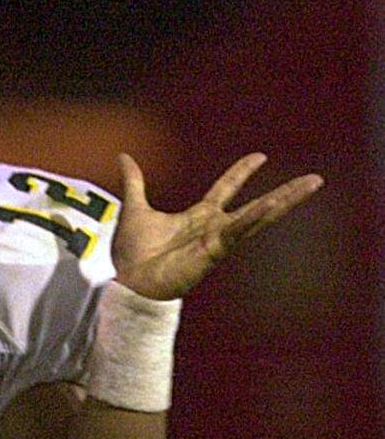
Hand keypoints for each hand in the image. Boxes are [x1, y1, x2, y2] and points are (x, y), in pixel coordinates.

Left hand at [112, 152, 322, 299]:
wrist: (129, 282)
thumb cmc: (133, 256)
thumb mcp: (135, 208)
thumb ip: (134, 182)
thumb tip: (124, 157)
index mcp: (198, 217)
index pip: (226, 189)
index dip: (241, 172)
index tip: (259, 156)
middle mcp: (213, 228)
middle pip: (256, 205)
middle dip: (285, 192)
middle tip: (313, 179)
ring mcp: (217, 240)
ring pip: (258, 216)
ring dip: (284, 200)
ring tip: (310, 185)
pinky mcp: (214, 251)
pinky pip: (238, 231)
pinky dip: (254, 218)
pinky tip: (273, 205)